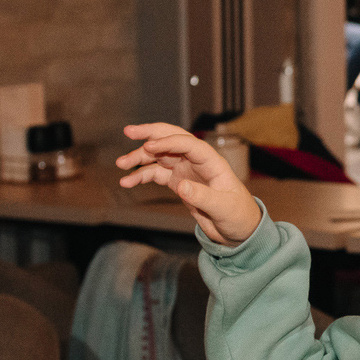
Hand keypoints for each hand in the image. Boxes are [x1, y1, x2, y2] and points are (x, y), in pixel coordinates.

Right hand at [117, 123, 256, 245]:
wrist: (237, 229)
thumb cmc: (238, 215)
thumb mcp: (224, 208)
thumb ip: (203, 197)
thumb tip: (181, 187)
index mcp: (212, 162)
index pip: (189, 144)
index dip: (169, 142)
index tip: (149, 146)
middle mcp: (197, 161)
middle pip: (172, 139)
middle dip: (150, 133)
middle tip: (128, 131)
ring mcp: (186, 170)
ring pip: (159, 156)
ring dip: (139, 158)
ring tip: (121, 164)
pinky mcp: (178, 182)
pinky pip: (156, 174)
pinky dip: (141, 176)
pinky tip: (127, 181)